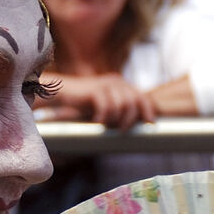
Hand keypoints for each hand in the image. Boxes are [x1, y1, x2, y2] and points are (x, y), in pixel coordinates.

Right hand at [37, 74, 155, 130]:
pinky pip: (107, 107)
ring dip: (116, 120)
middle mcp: (117, 81)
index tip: (150, 125)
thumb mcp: (106, 105)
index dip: (148, 111)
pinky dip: (103, 118)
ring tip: (107, 126)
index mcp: (122, 84)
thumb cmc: (85, 102)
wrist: (63, 93)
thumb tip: (134, 126)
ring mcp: (106, 84)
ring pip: (123, 105)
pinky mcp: (95, 90)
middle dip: (130, 119)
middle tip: (121, 131)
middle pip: (134, 102)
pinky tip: (96, 122)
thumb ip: (120, 109)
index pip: (142, 97)